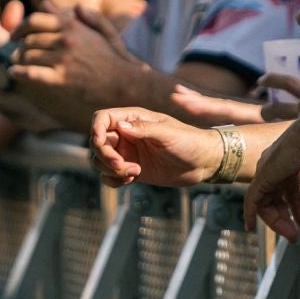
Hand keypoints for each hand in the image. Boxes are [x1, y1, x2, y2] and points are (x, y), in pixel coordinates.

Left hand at [14, 5, 145, 115]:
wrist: (122, 82)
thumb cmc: (109, 57)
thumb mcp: (95, 31)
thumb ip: (68, 16)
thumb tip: (45, 4)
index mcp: (72, 26)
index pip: (36, 20)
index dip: (20, 27)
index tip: (14, 35)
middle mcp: (66, 40)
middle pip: (29, 39)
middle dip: (20, 47)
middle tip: (17, 53)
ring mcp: (63, 59)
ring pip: (27, 55)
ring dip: (18, 60)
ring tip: (17, 64)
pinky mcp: (61, 79)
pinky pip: (30, 73)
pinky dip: (18, 72)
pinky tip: (14, 73)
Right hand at [90, 108, 221, 187]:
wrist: (203, 162)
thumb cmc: (190, 141)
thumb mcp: (168, 133)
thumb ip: (144, 129)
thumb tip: (121, 126)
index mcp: (134, 118)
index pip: (102, 118)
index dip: (96, 129)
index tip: (99, 142)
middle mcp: (127, 134)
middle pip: (98, 142)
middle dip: (104, 156)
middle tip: (121, 166)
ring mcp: (128, 152)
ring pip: (99, 161)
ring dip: (110, 169)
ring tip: (133, 173)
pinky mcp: (131, 169)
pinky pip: (109, 175)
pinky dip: (113, 179)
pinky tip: (132, 179)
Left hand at [243, 117, 299, 241]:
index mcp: (289, 159)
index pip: (288, 188)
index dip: (296, 207)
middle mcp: (274, 165)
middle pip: (276, 197)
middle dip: (286, 217)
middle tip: (296, 235)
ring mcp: (266, 171)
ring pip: (265, 203)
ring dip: (277, 222)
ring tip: (292, 236)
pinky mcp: (262, 178)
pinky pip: (252, 201)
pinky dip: (250, 214)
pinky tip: (250, 226)